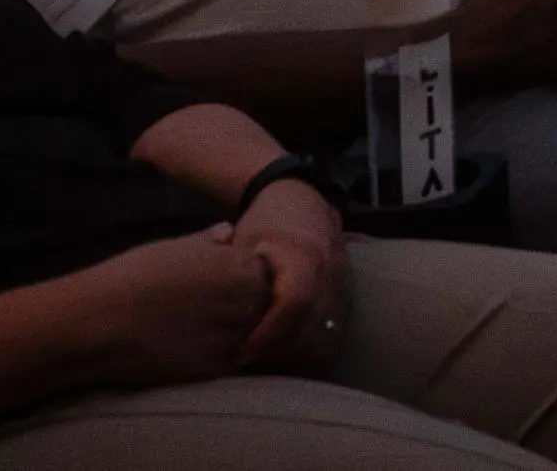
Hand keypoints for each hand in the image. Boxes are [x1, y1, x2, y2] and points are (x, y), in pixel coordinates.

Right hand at [56, 227, 277, 389]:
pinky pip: (232, 362)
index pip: (266, 274)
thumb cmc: (131, 278)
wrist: (97, 321)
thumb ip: (208, 242)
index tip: (223, 288)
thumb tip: (228, 231)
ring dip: (239, 336)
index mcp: (237, 264)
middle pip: (264, 306)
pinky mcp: (214, 365)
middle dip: (248, 310)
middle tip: (212, 315)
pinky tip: (194, 352)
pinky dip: (222, 360)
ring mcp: (232, 332)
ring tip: (201, 333)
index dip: (247, 282)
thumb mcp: (173, 247)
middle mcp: (242, 296)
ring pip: (254, 336)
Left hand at [228, 176, 344, 368]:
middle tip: (250, 362)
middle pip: (311, 322)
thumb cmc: (264, 221)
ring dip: (298, 348)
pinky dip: (312, 337)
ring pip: (326, 325)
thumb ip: (235, 277)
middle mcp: (327, 269)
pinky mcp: (343, 283)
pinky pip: (332, 319)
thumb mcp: (242, 243)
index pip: (293, 304)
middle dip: (281, 350)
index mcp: (301, 257)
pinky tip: (289, 349)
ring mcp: (340, 277)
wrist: (301, 194)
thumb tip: (213, 317)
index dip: (270, 333)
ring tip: (267, 360)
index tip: (244, 352)